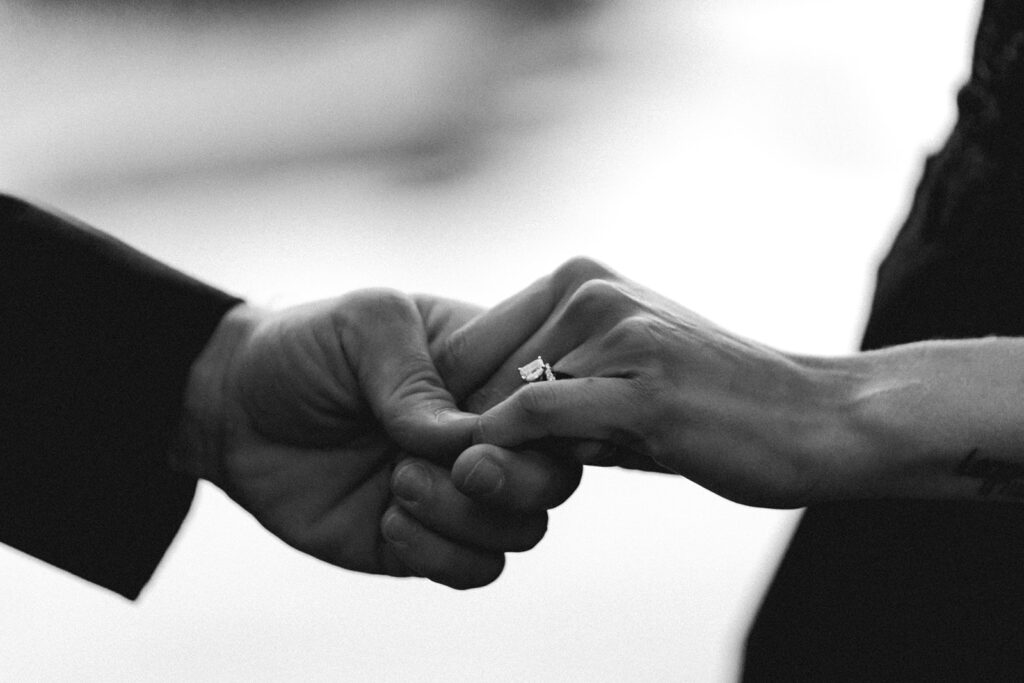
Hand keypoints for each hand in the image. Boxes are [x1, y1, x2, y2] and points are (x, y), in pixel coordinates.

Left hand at [172, 290, 578, 587]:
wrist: (230, 411)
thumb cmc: (305, 350)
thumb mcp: (364, 325)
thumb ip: (416, 373)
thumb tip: (461, 438)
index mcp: (488, 371)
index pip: (556, 399)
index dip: (551, 416)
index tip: (508, 419)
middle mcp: (483, 435)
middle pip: (556, 475)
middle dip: (521, 478)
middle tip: (465, 465)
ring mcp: (456, 491)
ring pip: (522, 529)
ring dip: (469, 516)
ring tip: (400, 480)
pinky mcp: (422, 542)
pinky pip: (473, 570)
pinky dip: (439, 553)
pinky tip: (388, 518)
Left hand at [437, 258, 855, 508]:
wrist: (815, 419)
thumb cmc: (713, 412)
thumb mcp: (620, 387)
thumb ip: (551, 398)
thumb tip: (474, 440)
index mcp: (581, 282)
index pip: (471, 347)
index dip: (457, 410)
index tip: (463, 458)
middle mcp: (589, 291)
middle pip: (477, 374)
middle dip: (474, 435)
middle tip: (489, 480)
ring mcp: (617, 329)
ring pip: (502, 396)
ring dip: (503, 451)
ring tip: (539, 481)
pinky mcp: (642, 381)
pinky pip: (537, 413)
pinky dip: (512, 449)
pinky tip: (528, 478)